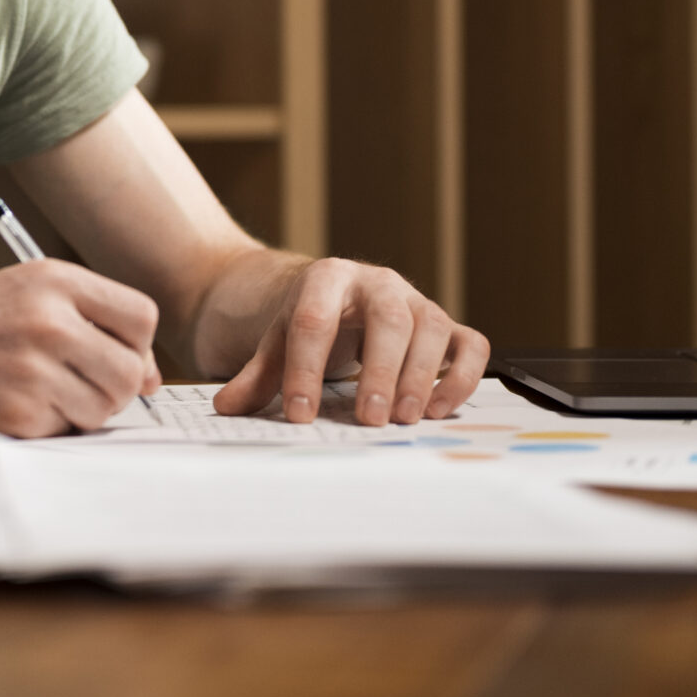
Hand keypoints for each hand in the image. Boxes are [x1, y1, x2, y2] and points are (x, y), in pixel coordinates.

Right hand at [0, 261, 161, 436]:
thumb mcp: (20, 295)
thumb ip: (86, 318)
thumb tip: (150, 374)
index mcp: (53, 280)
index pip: (142, 317)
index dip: (137, 347)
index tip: (118, 360)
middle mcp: (49, 319)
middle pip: (131, 371)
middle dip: (113, 389)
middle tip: (73, 386)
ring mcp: (34, 368)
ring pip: (105, 408)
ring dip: (80, 412)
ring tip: (35, 393)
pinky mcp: (17, 413)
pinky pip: (65, 431)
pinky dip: (45, 428)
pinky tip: (8, 406)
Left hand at [211, 258, 488, 425]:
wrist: (335, 292)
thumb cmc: (309, 320)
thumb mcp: (276, 340)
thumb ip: (256, 375)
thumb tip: (227, 406)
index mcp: (327, 278)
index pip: (314, 320)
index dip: (305, 368)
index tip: (300, 413)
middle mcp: (378, 282)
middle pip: (388, 318)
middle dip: (379, 370)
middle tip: (369, 418)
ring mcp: (416, 300)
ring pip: (431, 327)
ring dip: (422, 376)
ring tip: (403, 418)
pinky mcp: (445, 325)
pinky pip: (469, 345)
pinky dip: (461, 376)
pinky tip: (438, 409)